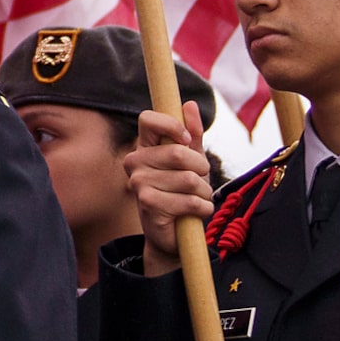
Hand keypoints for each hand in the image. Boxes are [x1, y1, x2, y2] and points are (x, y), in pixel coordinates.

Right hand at [123, 107, 216, 277]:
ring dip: (204, 192)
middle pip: (178, 153)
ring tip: (197, 199)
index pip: (148, 119)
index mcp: (144, 146)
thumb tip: (189, 105)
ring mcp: (138, 183)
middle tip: (200, 180)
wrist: (174, 235)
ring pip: (188, 179)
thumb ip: (192, 135)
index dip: (171, 125)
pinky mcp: (148, 204)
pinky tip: (196, 212)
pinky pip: (189, 200)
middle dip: (201, 169)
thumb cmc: (182, 193)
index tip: (186, 140)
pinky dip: (202, 208)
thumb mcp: (192, 162)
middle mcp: (135, 161)